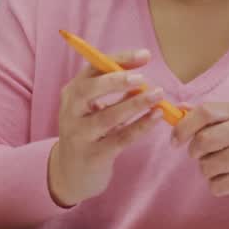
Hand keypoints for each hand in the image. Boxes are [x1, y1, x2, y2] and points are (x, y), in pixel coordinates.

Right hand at [49, 48, 166, 206]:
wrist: (71, 173)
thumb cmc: (88, 133)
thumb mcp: (91, 109)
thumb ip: (111, 94)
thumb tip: (141, 76)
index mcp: (71, 94)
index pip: (92, 69)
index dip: (118, 60)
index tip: (144, 55)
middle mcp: (70, 112)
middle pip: (88, 90)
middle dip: (116, 81)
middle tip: (142, 77)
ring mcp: (79, 135)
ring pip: (107, 116)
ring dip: (135, 104)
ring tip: (158, 94)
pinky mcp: (93, 155)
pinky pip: (120, 138)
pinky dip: (140, 126)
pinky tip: (156, 116)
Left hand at [171, 102, 228, 203]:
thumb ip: (208, 114)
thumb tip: (178, 107)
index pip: (204, 112)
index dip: (183, 126)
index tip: (175, 140)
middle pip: (201, 141)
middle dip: (194, 152)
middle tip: (201, 155)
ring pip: (206, 167)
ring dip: (207, 170)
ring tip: (224, 167)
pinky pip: (216, 186)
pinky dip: (217, 185)